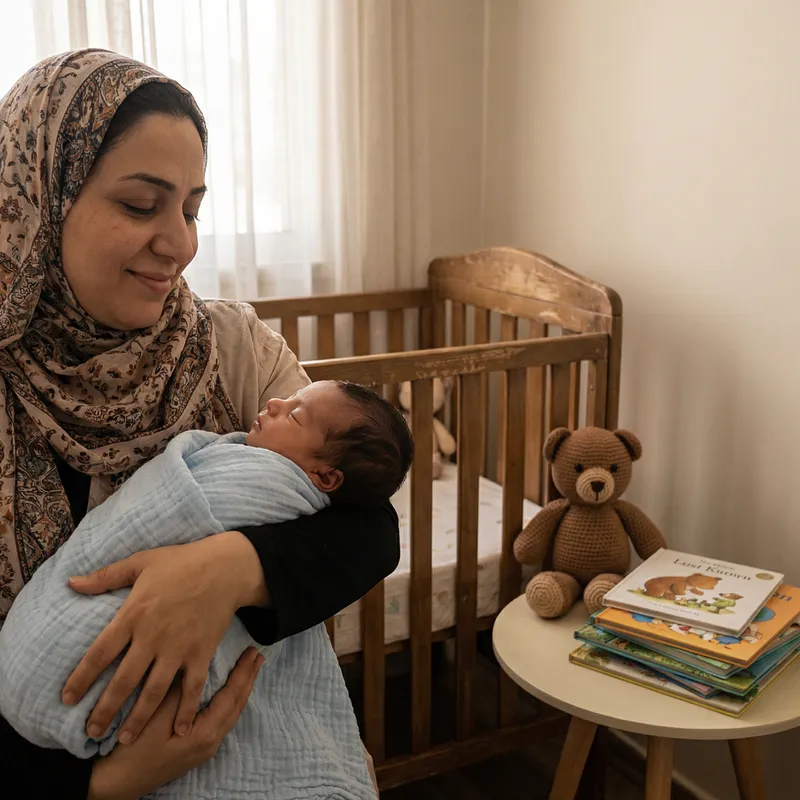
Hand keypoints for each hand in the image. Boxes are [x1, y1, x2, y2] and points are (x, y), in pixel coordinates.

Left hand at [63, 531, 267, 744]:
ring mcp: (178, 648)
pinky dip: (187, 710)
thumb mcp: (141, 562)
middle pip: (123, 682)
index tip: (67, 699)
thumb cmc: (182, 561)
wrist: (226, 567)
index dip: (81, 679)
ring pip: (154, 691)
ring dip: (138, 718)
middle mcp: (152, 637)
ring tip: (125, 739)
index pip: (99, 654)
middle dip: (105, 710)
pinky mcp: (201, 652)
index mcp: (133, 614)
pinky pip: (193, 687)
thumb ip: (105, 576)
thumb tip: (71, 582)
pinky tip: (180, 730)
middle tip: (91, 732)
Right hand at [88, 647, 263, 799]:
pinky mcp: (196, 748)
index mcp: (205, 734)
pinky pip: (221, 718)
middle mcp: (210, 742)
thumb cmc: (134, 750)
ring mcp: (204, 748)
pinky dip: (229, 700)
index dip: (243, 673)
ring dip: (240, 689)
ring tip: (248, 670)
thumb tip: (192, 670)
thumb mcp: (155, 718)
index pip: (232, 697)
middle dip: (247, 679)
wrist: (117, 784)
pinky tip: (227, 691)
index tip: (253, 653)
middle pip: (236, 705)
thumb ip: (178, 694)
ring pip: (230, 712)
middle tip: (257, 656)